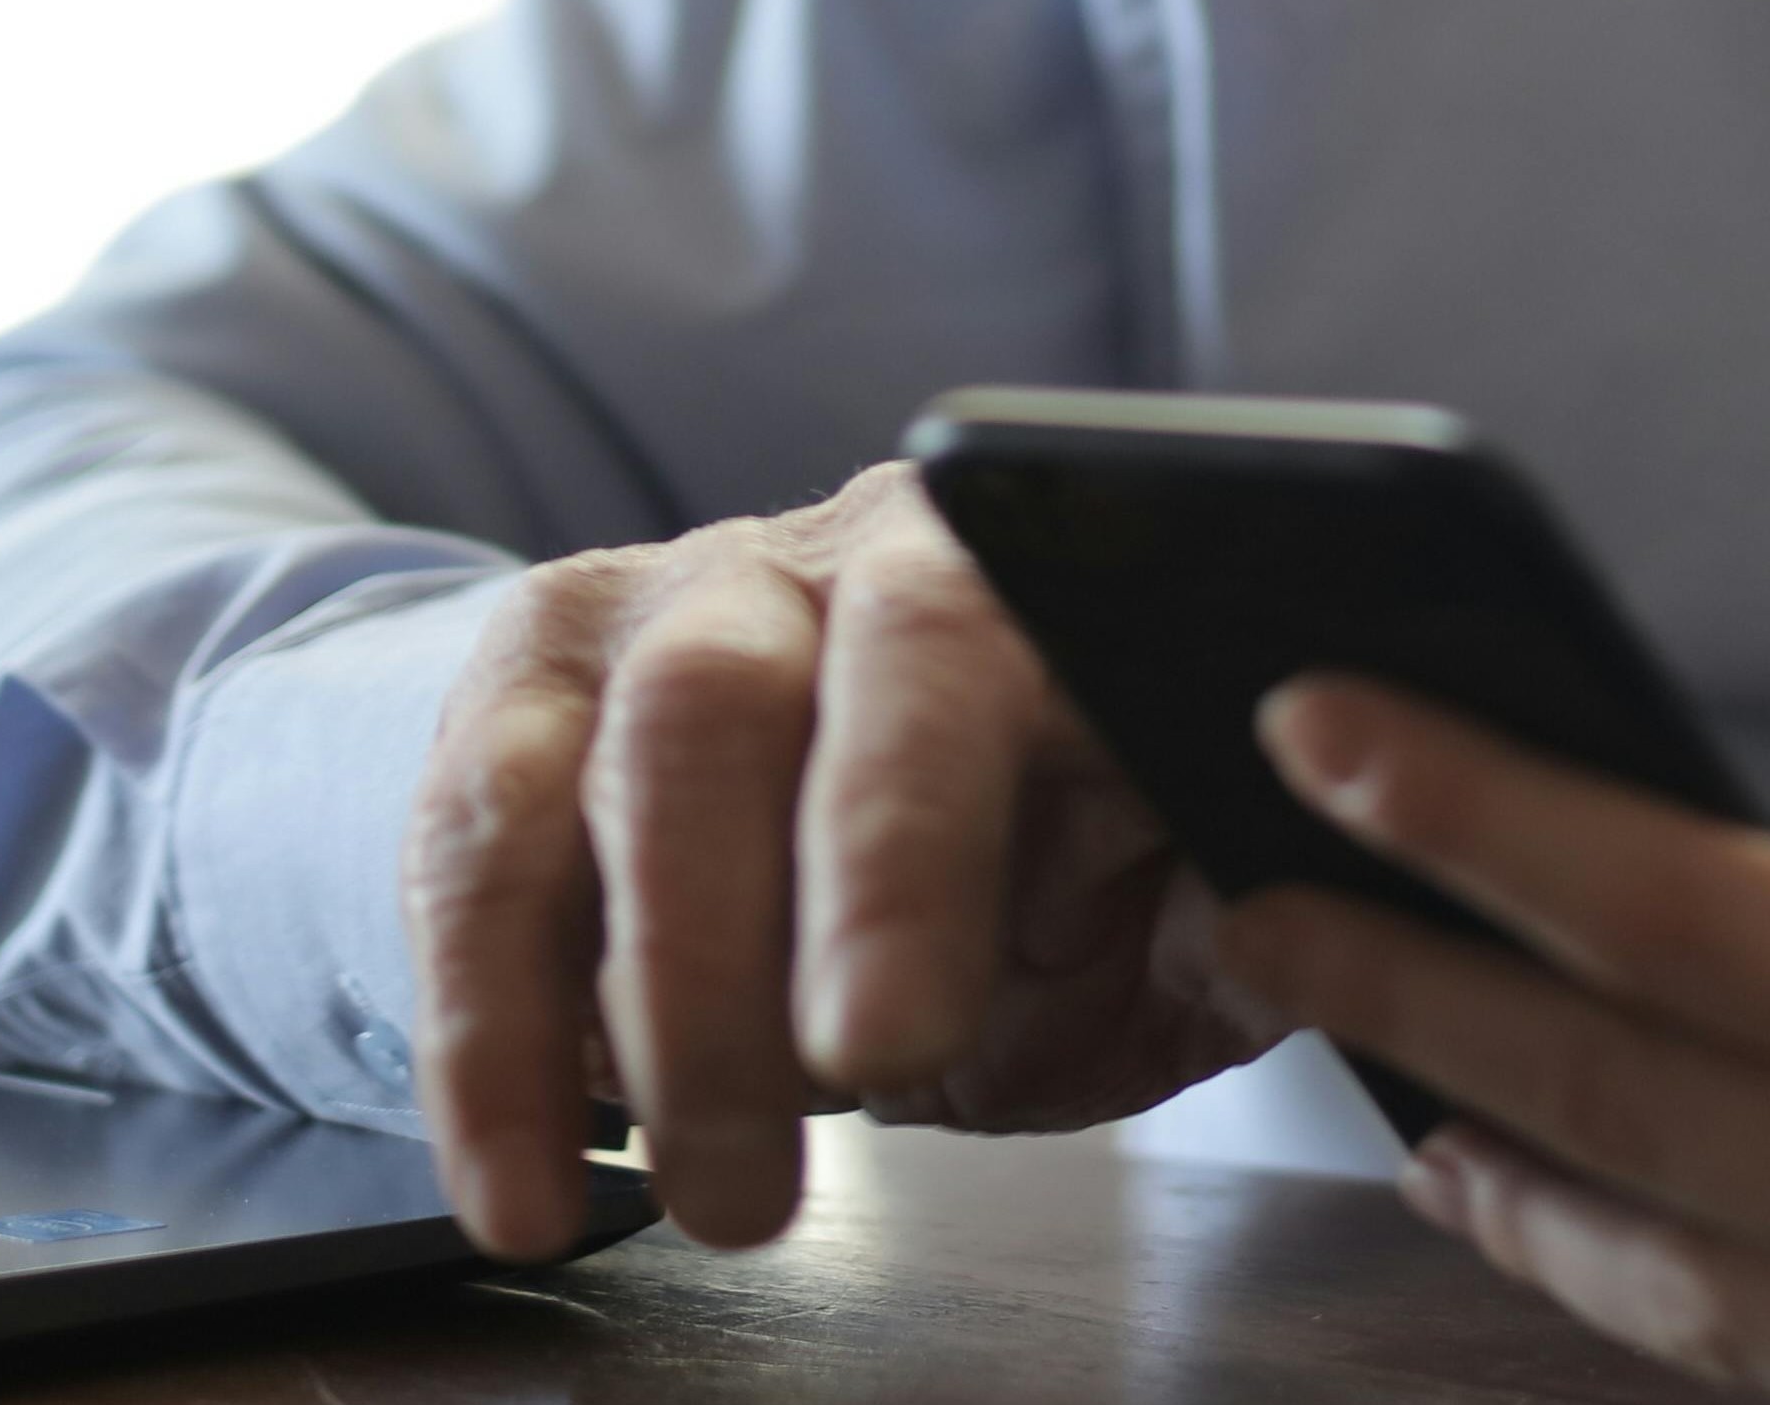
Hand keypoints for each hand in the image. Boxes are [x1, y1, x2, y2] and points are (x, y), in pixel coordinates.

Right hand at [394, 460, 1267, 1255]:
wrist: (895, 782)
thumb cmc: (1083, 853)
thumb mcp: (1184, 885)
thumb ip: (1237, 896)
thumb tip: (1302, 929)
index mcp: (1014, 570)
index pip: (946, 651)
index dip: (896, 841)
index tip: (883, 1041)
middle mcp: (816, 558)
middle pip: (720, 709)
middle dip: (726, 954)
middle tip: (769, 1175)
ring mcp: (656, 613)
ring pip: (576, 782)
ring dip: (625, 1024)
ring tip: (712, 1211)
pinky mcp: (526, 702)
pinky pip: (467, 863)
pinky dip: (484, 1047)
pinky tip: (521, 1195)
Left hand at [1227, 676, 1769, 1404]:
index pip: (1661, 908)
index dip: (1470, 814)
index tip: (1313, 728)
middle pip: (1608, 1103)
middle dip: (1407, 987)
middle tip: (1247, 901)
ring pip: (1669, 1270)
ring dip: (1509, 1163)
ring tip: (1390, 1084)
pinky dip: (1660, 1284)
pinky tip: (1605, 1235)